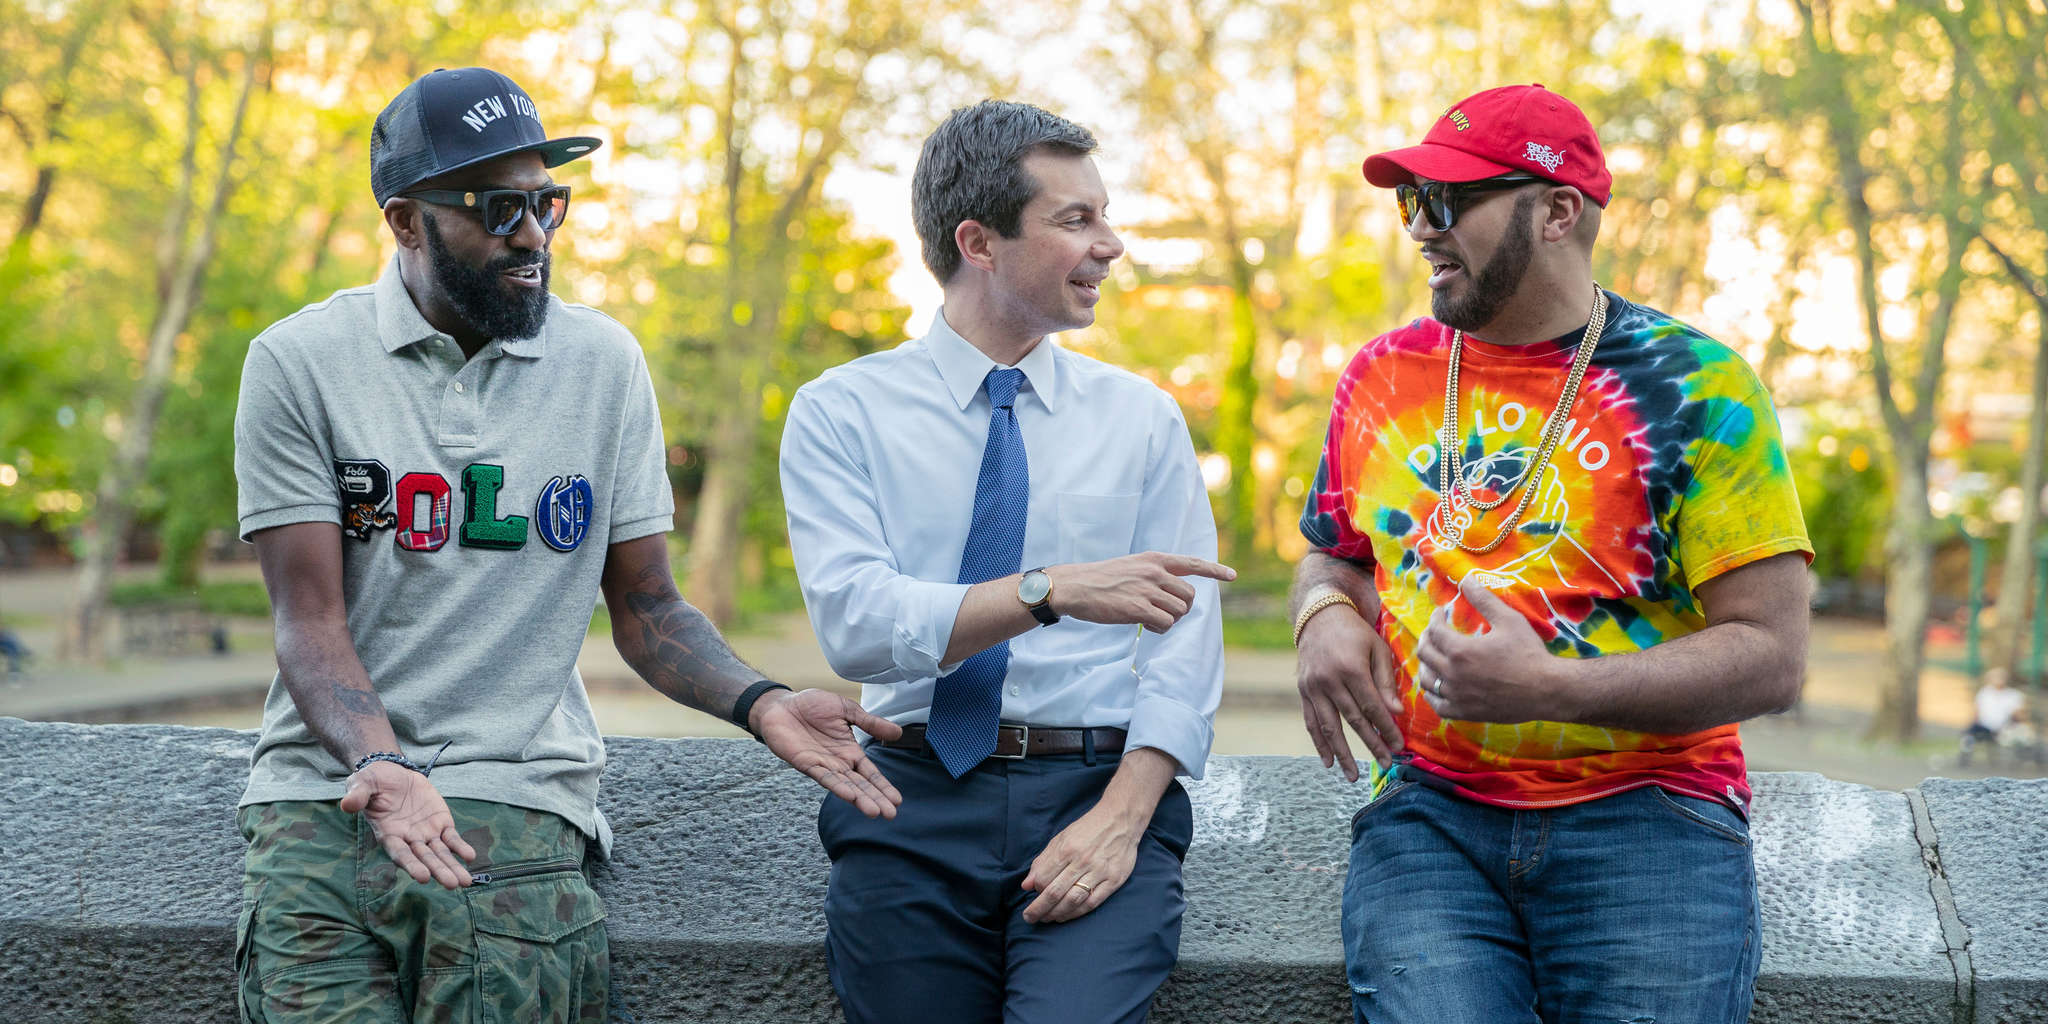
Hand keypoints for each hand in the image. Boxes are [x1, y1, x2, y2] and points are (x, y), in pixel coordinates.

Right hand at [340, 762, 476, 888]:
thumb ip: (358, 795)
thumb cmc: (372, 782)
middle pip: (425, 858)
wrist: (392, 772)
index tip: (423, 877)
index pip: (401, 853)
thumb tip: (347, 804)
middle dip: (439, 871)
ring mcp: (426, 833)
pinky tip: (470, 857)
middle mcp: (408, 839)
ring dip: (452, 866)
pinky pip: (452, 838)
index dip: (411, 865)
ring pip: (440, 853)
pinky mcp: (440, 823)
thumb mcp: (362, 783)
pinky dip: (461, 847)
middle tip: (453, 884)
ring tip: (465, 881)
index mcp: (389, 834)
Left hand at [755, 688, 904, 818]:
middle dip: (876, 799)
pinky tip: (850, 796)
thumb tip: (898, 733)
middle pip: (861, 785)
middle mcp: (838, 763)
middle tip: (891, 815)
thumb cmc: (813, 706)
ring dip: (859, 799)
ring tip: (874, 812)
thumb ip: (870, 723)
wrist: (782, 704)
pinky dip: (837, 786)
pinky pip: (824, 777)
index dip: (883, 786)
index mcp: (850, 751)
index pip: (870, 773)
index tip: (897, 801)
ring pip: (845, 785)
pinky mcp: (806, 763)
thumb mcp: (847, 710)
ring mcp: (823, 765)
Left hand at [1019, 802, 1145, 924]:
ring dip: (1056, 914)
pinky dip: (1077, 913)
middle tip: (1029, 918)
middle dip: (1039, 909)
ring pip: (1073, 900)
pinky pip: (1092, 903)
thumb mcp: (1061, 838)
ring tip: (1047, 918)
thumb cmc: (1088, 829)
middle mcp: (1082, 862)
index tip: (1033, 895)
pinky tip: (1066, 916)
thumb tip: (1026, 885)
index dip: (1035, 890)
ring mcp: (1099, 872)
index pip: (1044, 878)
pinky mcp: (1113, 881)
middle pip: (1055, 892)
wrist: (1121, 820)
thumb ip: (1043, 861)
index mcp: (1067, 849)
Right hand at [1045, 552, 1235, 632]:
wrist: (1075, 586)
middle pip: (1190, 596)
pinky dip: (1160, 628)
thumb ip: (1155, 574)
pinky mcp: (1138, 608)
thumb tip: (1176, 594)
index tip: (1232, 575)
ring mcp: (1147, 590)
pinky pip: (1166, 623)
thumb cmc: (1102, 579)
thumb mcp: (1132, 566)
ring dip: (1170, 621)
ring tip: (1151, 620)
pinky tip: (1147, 626)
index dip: (1214, 570)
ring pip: (1179, 612)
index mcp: (1154, 559)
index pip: (1192, 562)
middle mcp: (1154, 572)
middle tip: (1165, 613)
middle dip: (1183, 609)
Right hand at [1295, 598, 1402, 780]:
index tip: (1398, 746)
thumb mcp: (1377, 650)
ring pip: (1329, 727)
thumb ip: (1386, 682)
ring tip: (1352, 775)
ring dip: (1342, 753)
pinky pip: (1311, 721)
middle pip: (1353, 720)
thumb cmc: (1355, 633)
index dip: (1386, 729)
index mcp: (1351, 668)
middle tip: (1386, 764)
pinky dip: (1319, 743)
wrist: (1319, 616)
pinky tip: (1328, 761)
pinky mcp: (1303, 691)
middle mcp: (1330, 680)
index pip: (1372, 707)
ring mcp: (1313, 687)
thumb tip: (1396, 713)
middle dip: (1371, 744)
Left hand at [1415, 575, 1558, 723]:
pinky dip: (1433, 694)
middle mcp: (1453, 674)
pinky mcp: (1465, 713)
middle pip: (1425, 653)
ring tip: (1433, 656)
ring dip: (1426, 665)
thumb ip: (1484, 599)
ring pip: (1427, 680)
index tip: (1441, 613)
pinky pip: (1438, 705)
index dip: (1435, 618)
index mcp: (1460, 651)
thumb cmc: (1529, 653)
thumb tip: (1466, 579)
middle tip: (1435, 632)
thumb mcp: (1508, 619)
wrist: (1546, 690)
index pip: (1434, 631)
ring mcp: (1457, 696)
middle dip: (1427, 638)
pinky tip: (1438, 686)